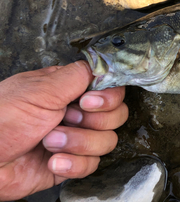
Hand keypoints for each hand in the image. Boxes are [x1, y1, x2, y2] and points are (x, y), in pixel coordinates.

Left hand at [0, 61, 128, 199]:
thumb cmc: (1, 120)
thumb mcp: (41, 90)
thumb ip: (78, 75)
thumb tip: (105, 67)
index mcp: (70, 89)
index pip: (112, 89)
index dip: (107, 98)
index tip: (88, 102)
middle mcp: (76, 112)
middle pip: (115, 116)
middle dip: (91, 123)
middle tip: (65, 120)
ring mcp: (75, 138)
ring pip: (106, 141)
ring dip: (78, 143)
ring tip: (50, 142)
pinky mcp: (70, 163)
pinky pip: (92, 164)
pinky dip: (73, 164)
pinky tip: (53, 160)